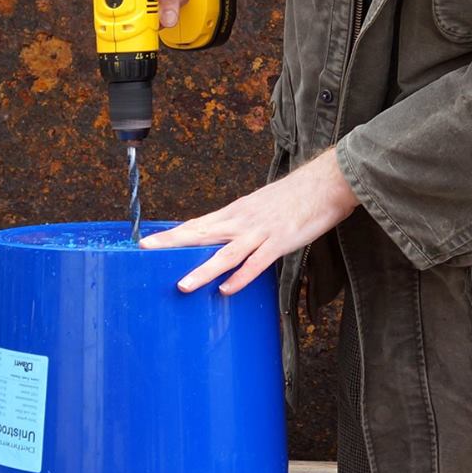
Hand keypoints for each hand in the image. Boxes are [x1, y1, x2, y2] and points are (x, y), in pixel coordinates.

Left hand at [141, 148, 358, 294]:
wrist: (325, 183)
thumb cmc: (294, 197)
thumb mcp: (260, 206)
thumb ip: (242, 223)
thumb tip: (225, 237)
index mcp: (236, 212)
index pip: (198, 224)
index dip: (172, 233)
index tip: (147, 241)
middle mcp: (242, 220)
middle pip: (202, 233)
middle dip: (172, 243)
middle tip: (145, 250)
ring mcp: (260, 231)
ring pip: (226, 253)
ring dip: (203, 270)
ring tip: (182, 285)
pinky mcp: (280, 241)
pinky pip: (257, 262)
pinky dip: (241, 277)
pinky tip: (226, 289)